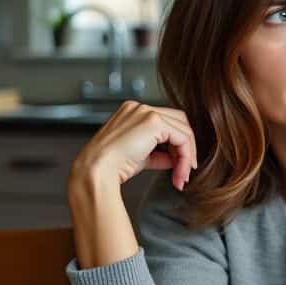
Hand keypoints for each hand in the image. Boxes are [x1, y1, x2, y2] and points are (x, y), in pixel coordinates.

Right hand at [70, 101, 197, 191]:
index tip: (179, 167)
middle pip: (179, 122)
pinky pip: (182, 138)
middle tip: (185, 172)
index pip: (166, 123)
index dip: (177, 145)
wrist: (98, 170)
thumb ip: (158, 153)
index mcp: (132, 112)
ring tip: (182, 176)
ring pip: (183, 131)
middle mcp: (139, 108)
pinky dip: (186, 156)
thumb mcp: (140, 157)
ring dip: (187, 156)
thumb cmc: (112, 167)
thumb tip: (175, 159)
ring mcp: (146, 112)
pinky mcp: (153, 121)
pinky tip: (181, 172)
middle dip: (186, 149)